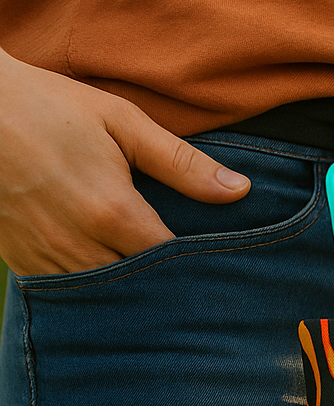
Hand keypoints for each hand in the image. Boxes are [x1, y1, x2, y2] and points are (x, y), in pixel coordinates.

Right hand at [0, 50, 249, 276]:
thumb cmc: (48, 107)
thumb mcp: (121, 122)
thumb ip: (182, 163)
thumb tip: (240, 191)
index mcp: (114, 213)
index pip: (175, 263)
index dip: (200, 265)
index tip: (221, 263)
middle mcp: (80, 245)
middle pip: (144, 288)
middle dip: (170, 285)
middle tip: (198, 283)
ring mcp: (46, 258)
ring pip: (108, 298)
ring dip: (133, 292)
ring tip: (160, 284)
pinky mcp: (22, 263)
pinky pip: (71, 293)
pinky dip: (96, 291)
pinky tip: (115, 278)